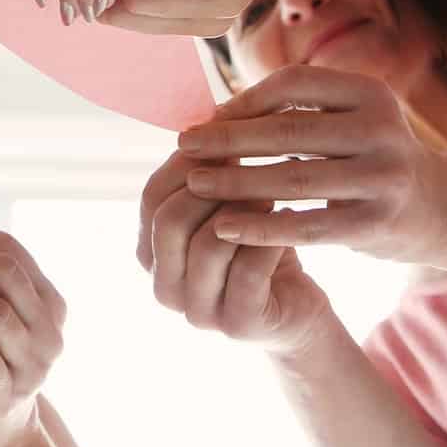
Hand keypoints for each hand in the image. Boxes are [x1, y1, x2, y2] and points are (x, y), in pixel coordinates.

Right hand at [137, 150, 335, 355]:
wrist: (296, 311)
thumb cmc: (256, 250)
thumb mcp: (225, 210)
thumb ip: (207, 178)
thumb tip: (208, 120)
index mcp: (151, 255)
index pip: (150, 198)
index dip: (185, 164)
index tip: (222, 139)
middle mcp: (164, 288)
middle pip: (169, 222)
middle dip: (211, 188)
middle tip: (248, 167)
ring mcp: (198, 313)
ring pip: (208, 244)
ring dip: (245, 211)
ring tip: (272, 195)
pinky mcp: (238, 326)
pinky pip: (249, 270)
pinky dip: (271, 238)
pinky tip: (289, 223)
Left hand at [173, 66, 446, 263]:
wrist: (436, 207)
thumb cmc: (366, 155)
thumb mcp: (346, 117)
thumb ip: (295, 110)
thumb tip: (214, 113)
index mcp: (369, 92)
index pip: (293, 84)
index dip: (246, 99)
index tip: (209, 116)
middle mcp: (382, 130)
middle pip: (289, 130)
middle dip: (230, 139)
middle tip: (185, 146)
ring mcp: (384, 178)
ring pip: (294, 179)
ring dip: (237, 182)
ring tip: (195, 184)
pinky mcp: (377, 224)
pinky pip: (308, 226)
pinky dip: (262, 226)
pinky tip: (226, 228)